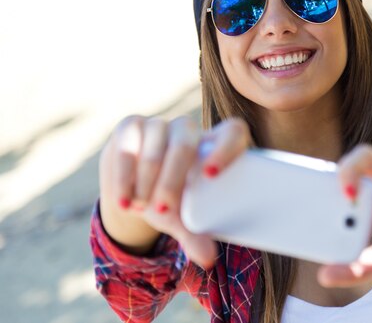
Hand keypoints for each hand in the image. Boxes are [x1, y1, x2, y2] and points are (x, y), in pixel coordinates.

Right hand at [99, 115, 251, 267]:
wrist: (132, 187)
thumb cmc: (170, 200)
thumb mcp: (184, 217)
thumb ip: (195, 235)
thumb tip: (207, 260)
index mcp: (215, 144)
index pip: (233, 133)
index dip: (226, 149)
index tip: (211, 176)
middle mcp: (189, 130)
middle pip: (186, 142)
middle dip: (172, 178)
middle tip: (163, 211)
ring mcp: (160, 125)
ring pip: (155, 143)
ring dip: (146, 178)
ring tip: (140, 207)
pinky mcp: (131, 126)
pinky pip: (127, 146)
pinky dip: (124, 176)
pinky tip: (125, 198)